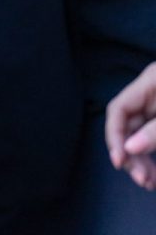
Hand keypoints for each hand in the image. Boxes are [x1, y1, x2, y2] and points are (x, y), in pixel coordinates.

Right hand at [107, 62, 155, 189]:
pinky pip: (153, 139)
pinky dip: (152, 156)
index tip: (119, 161)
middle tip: (142, 180)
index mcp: (149, 83)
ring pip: (141, 136)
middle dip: (132, 155)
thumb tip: (128, 148)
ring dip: (143, 161)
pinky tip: (153, 174)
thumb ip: (155, 132)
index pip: (118, 109)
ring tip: (148, 183)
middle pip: (129, 126)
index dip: (114, 135)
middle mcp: (150, 95)